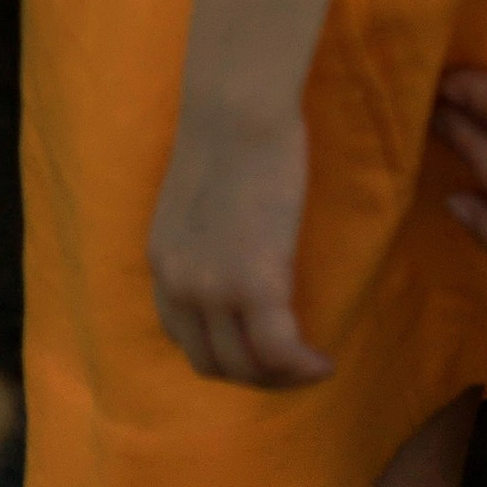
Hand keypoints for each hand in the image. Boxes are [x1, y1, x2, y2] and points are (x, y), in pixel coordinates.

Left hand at [149, 105, 333, 387]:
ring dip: (283, 378)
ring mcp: (213, 289)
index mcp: (162, 262)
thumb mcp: (196, 199)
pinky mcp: (255, 284)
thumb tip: (233, 254)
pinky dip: (304, 367)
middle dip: (254, 376)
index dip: (222, 353)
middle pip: (213, 364)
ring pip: (248, 367)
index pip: (181, 336)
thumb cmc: (228, 134)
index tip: (256, 348)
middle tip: (291, 365)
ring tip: (312, 366)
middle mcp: (178, 285)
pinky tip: (323, 360)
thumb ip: (203, 238)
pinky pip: (280, 353)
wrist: (237, 108)